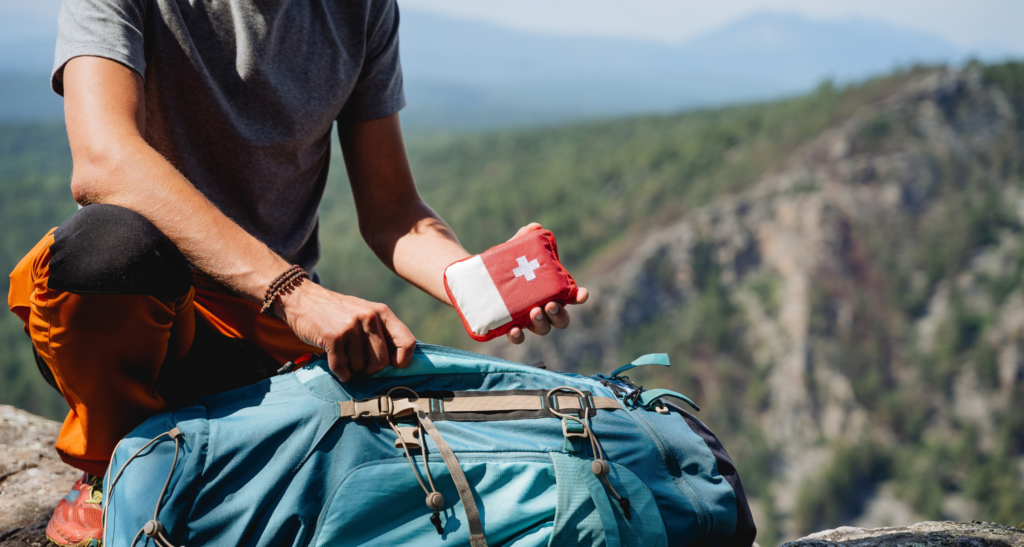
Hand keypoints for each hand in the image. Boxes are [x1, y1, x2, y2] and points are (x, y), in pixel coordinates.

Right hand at [274, 281, 416, 380]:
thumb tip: (401, 361)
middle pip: (382, 362)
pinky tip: (337, 365)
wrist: (303, 300)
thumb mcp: (365, 313)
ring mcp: (351, 326)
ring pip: (360, 367)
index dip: (402, 360)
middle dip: (370, 369)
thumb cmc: (337, 313)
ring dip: (352, 368)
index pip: (407, 342)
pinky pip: (342, 368)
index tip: (392, 365)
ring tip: (344, 354)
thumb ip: (382, 332)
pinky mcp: (333, 337)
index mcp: (382, 312)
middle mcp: (369, 317)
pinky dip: (340, 372)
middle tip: (359, 363)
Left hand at [505, 223, 589, 344]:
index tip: (582, 294)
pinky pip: (519, 338)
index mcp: (550, 291)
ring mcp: (527, 321)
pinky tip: (514, 329)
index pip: (571, 297)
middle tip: (550, 304)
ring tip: (534, 312)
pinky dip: (518, 336)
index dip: (579, 297)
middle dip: (559, 314)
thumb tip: (534, 227)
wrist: (477, 280)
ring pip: (543, 329)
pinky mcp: (510, 327)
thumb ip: (523, 238)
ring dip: (542, 323)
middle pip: (560, 319)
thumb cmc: (504, 265)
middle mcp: (543, 308)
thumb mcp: (513, 251)